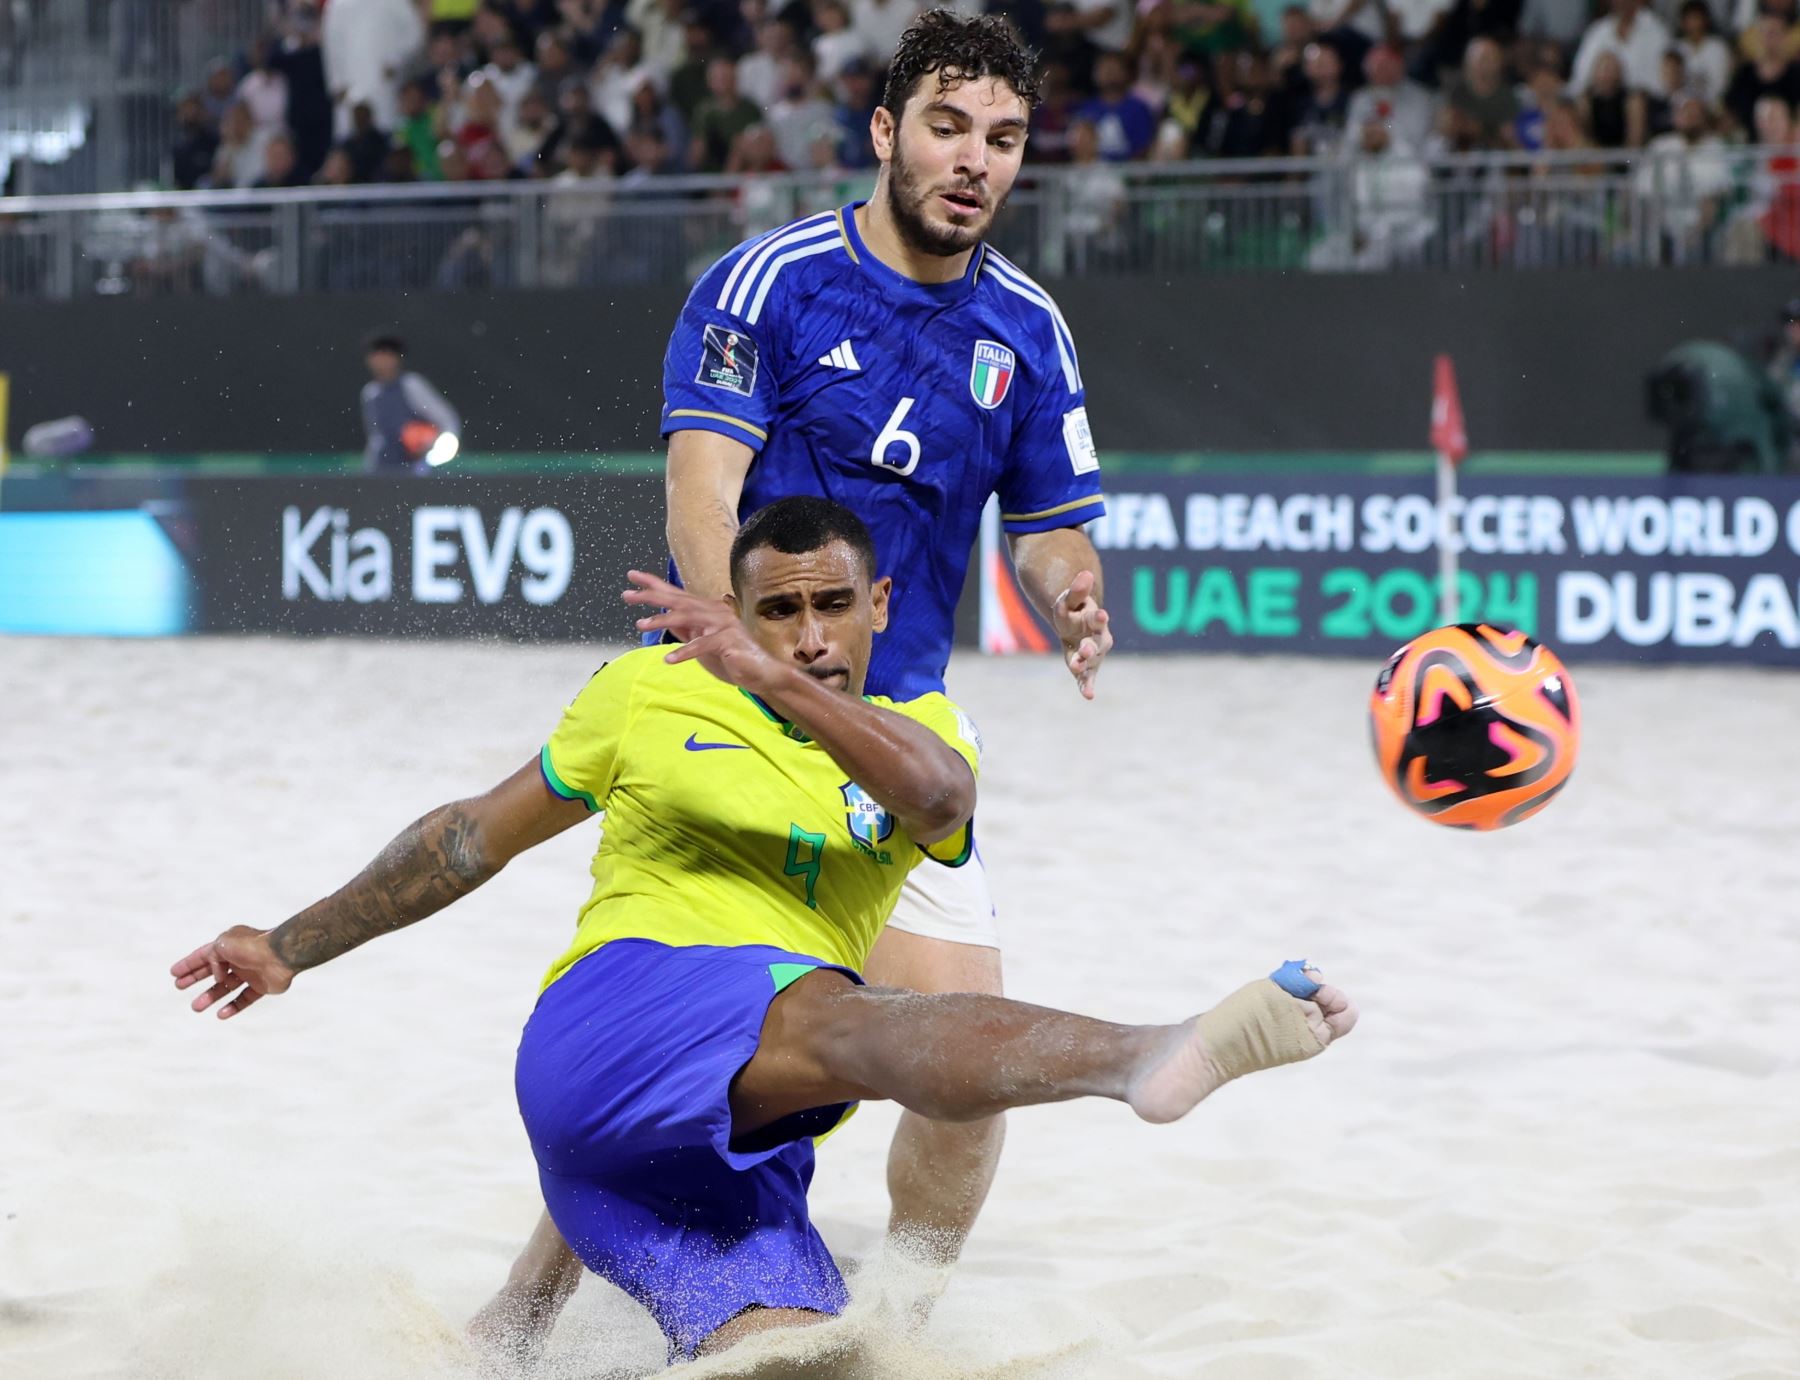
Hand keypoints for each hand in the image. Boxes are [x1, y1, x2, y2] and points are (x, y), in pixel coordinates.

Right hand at [171, 925, 295, 1019]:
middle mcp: (240, 958)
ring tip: (196, 1007)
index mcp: (230, 944)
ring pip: (227, 987)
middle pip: (214, 970)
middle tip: (179, 987)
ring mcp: (251, 972)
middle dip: (195, 978)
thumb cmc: (251, 946)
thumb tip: (217, 976)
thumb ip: (212, 959)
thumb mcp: (222, 944)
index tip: (173, 973)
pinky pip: (245, 998)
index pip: (204, 954)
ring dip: (211, 996)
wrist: (281, 954)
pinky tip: (221, 1014)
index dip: (189, 964)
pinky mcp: (263, 986)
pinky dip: (233, 1006)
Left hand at [622, 570, 786, 694]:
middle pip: (679, 600)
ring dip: (663, 620)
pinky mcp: (728, 641)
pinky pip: (703, 644)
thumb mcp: (703, 643)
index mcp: (708, 610)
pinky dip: (685, 651)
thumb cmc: (734, 658)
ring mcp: (723, 624)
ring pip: (688, 617)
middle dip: (652, 596)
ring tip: (641, 624)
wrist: (764, 672)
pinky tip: (669, 658)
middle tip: (627, 595)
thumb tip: (666, 620)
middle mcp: (715, 611)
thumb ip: (687, 630)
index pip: (677, 594)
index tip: (632, 577)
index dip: (654, 584)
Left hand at [1051, 570, 1112, 700]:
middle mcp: (1098, 637)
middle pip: (1097, 643)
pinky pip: (1087, 677)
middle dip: (1091, 647)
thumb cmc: (1072, 610)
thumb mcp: (1068, 599)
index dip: (1099, 617)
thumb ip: (1076, 591)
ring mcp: (1093, 653)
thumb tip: (1085, 572)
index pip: (1097, 618)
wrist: (1075, 623)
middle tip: (1086, 650)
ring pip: (1093, 661)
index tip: (1102, 615)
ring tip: (1079, 670)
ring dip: (1087, 666)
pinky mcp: (1086, 666)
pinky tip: (1088, 696)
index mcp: (1095, 618)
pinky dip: (1087, 685)